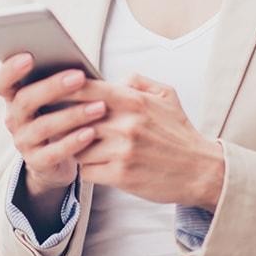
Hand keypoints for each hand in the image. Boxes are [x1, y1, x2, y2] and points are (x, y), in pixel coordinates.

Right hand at [0, 53, 109, 195]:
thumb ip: (58, 82)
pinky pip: (54, 152)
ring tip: (99, 106)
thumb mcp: (54, 99)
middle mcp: (13, 120)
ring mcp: (23, 142)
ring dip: (72, 115)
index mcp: (13, 98)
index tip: (29, 57)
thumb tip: (80, 66)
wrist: (55, 160)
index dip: (9, 70)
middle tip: (79, 77)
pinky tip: (91, 133)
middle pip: (24, 100)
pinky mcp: (37, 162)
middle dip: (53, 87)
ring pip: (43, 126)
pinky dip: (73, 142)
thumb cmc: (58, 116)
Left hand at [69, 72, 224, 208]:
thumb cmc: (179, 132)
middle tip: (57, 122)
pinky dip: (87, 168)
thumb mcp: (165, 95)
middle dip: (63, 121)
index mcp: (133, 101)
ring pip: (76, 146)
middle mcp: (125, 124)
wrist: (201, 170)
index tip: (53, 92)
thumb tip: (110, 79)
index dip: (64, 88)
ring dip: (74, 147)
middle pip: (73, 118)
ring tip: (79, 146)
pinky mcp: (120, 175)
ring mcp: (121, 151)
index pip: (85, 88)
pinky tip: (95, 164)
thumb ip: (136, 81)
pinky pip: (86, 170)